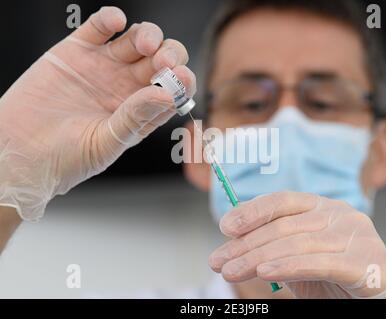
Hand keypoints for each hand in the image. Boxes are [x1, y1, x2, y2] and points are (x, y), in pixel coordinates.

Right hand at [0, 7, 195, 220]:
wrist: (21, 152)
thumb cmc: (67, 157)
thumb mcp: (107, 142)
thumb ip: (136, 117)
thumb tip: (167, 96)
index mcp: (142, 110)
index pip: (173, 89)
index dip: (181, 81)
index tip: (181, 77)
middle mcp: (129, 86)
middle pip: (162, 60)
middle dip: (170, 55)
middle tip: (164, 61)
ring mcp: (105, 66)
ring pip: (138, 39)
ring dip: (148, 35)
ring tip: (145, 45)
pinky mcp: (78, 51)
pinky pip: (100, 27)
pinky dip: (110, 19)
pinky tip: (116, 23)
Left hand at [209, 192, 385, 298]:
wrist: (368, 301)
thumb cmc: (331, 277)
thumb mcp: (295, 255)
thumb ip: (273, 242)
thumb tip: (231, 236)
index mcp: (323, 206)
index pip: (282, 200)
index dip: (252, 211)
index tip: (225, 227)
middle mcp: (341, 214)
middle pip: (284, 225)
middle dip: (246, 244)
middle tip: (218, 260)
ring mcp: (357, 236)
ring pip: (297, 244)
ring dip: (257, 258)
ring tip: (231, 270)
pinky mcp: (367, 263)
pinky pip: (319, 263)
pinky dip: (288, 266)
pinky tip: (264, 272)